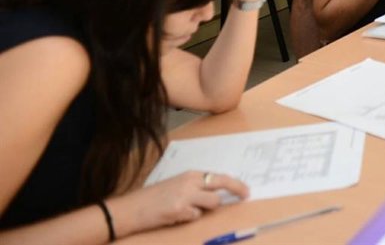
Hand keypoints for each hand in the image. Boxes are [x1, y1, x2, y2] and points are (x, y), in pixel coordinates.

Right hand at [114, 171, 248, 232]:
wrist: (130, 208)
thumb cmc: (153, 198)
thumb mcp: (176, 185)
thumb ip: (195, 187)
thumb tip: (217, 193)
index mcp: (190, 174)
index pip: (219, 176)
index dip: (235, 183)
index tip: (245, 190)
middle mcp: (190, 182)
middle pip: (222, 183)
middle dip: (237, 189)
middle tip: (245, 196)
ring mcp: (185, 195)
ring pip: (213, 203)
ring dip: (206, 209)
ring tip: (188, 210)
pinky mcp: (179, 209)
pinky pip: (196, 216)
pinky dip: (189, 218)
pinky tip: (175, 216)